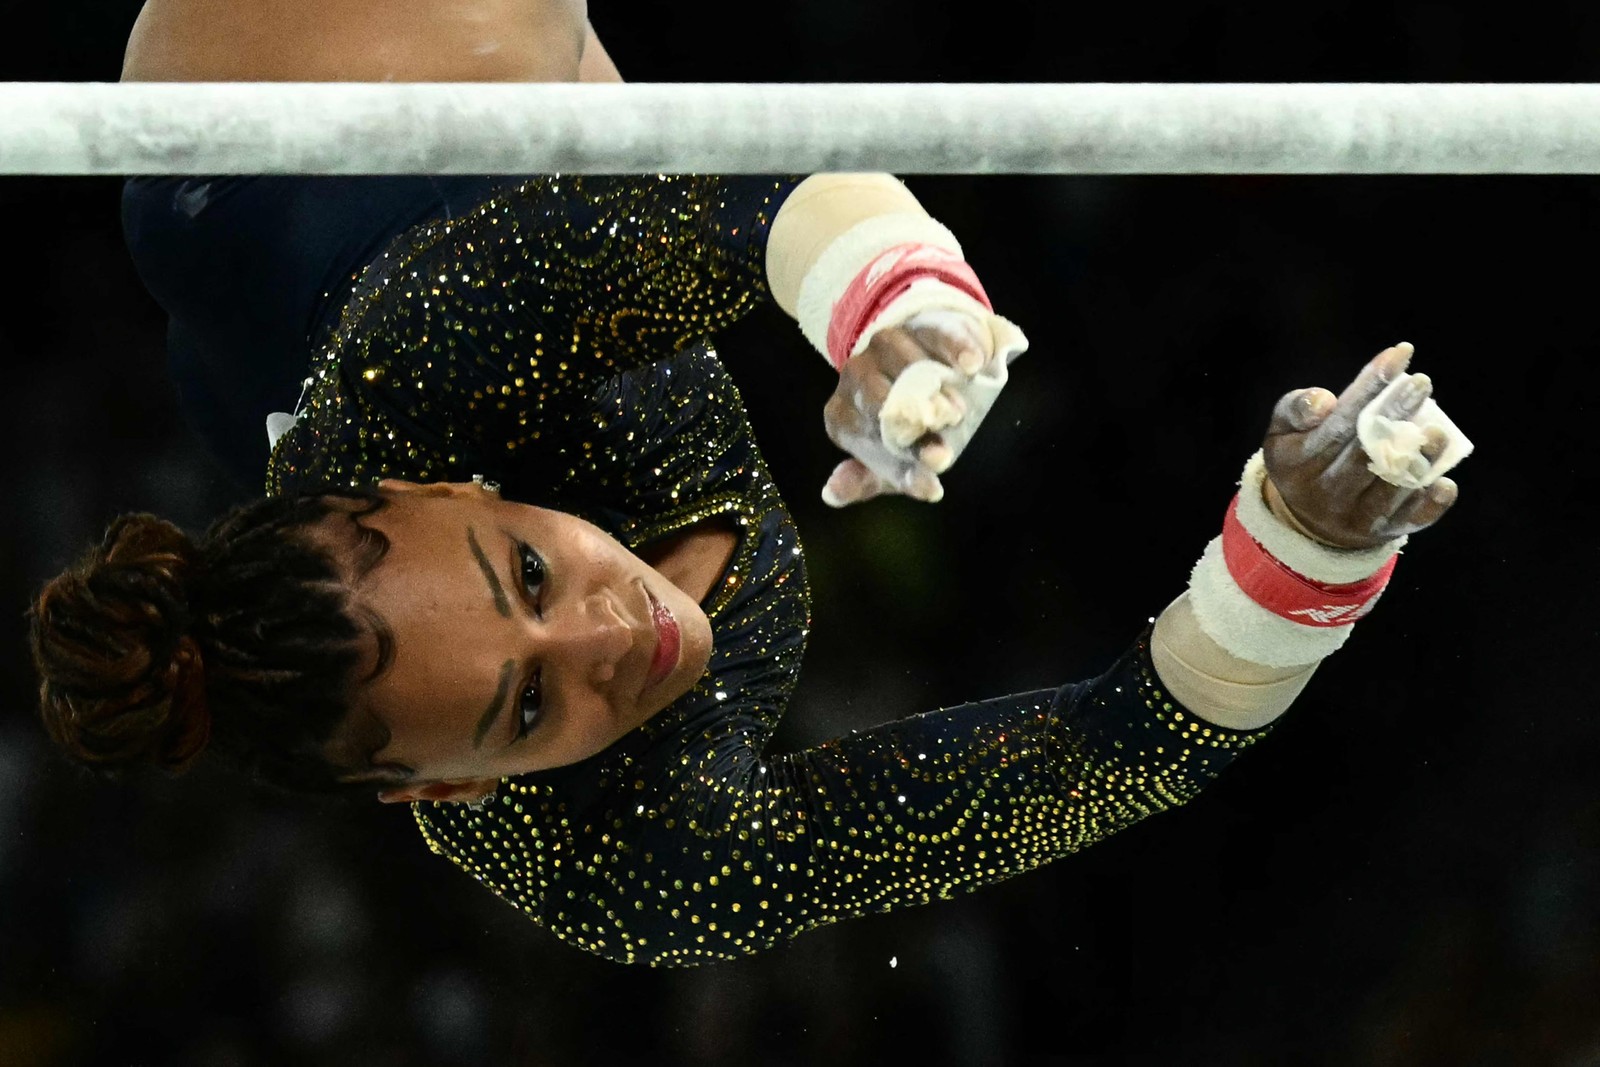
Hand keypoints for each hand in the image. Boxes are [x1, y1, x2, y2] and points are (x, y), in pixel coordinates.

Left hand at [821, 308, 1025, 505]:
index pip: (865, 440)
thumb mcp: (883, 461)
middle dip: (912, 424)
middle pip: (878, 398)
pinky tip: (973, 365)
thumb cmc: (900, 429)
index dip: (901, 467)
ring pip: (903, 361)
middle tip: (943, 446)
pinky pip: (934, 334)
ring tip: (959, 412)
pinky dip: (955, 347)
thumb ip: (862, 481)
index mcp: (842, 416)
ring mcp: (882, 346)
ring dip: (933, 388)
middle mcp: (855, 377)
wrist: (920, 374)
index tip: (932, 486)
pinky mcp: (916, 324)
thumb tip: (831, 494)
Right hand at [1262, 342, 1460, 549]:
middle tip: (1421, 383)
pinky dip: (1429, 504)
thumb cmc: (1304, 460)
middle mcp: (1325, 492)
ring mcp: (1355, 516)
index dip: (1369, 386)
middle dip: (1395, 414)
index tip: (1399, 354)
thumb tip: (1324, 400)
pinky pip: (1409, 520)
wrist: (1309, 523)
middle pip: (1364, 450)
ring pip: (1390, 485)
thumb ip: (1296, 409)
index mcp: (1297, 463)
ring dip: (1418, 458)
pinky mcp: (1382, 533)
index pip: (1337, 421)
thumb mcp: (1283, 432)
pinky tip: (1445, 482)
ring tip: (1437, 430)